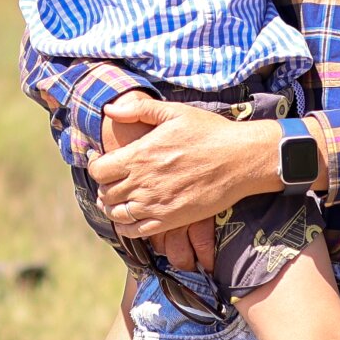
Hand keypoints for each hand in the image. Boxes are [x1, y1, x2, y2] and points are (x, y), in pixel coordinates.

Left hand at [99, 94, 219, 267]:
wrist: (242, 159)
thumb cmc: (210, 132)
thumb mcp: (175, 112)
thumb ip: (139, 109)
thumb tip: (109, 108)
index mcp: (140, 155)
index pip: (98, 170)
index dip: (97, 167)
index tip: (104, 164)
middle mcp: (143, 182)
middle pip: (105, 193)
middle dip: (105, 187)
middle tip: (114, 182)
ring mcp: (156, 204)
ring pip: (117, 214)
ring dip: (113, 207)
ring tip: (120, 200)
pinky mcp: (172, 220)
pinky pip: (137, 231)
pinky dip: (127, 227)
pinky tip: (132, 218)